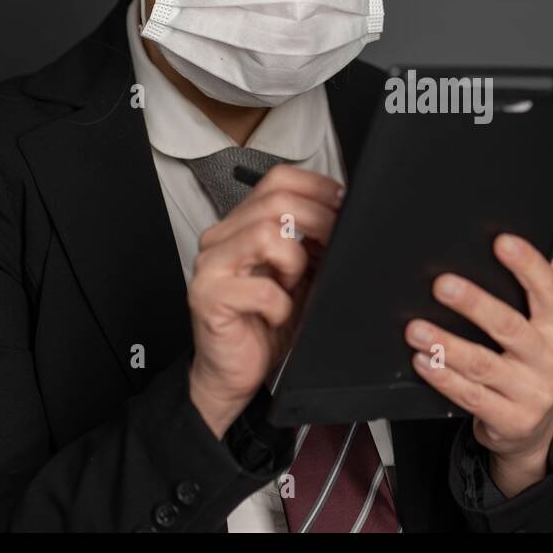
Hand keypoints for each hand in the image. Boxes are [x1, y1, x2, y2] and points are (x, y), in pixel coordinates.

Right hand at [186, 165, 342, 438]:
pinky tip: (277, 314)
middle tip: (335, 245)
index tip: (344, 205)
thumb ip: (312, 242)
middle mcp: (221, 238)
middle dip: (319, 220)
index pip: (278, 179)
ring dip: (295, 262)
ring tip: (292, 285)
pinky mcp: (208, 296)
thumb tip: (344, 215)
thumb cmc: (266, 322)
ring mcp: (210, 265)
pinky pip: (260, 288)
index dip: (318, 187)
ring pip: (266, 234)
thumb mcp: (299, 274)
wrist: (235, 373)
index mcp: (242, 224)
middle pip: (277, 201)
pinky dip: (280, 303)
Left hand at [405, 233, 552, 496]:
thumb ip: (531, 292)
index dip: (527, 264)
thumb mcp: (541, 330)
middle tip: (442, 285)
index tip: (502, 242)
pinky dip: (443, 377)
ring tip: (417, 328)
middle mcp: (550, 359)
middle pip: (509, 326)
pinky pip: (470, 396)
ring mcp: (531, 392)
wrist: (534, 427)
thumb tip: (517, 239)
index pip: (548, 290)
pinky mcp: (510, 419)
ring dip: (446, 344)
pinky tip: (424, 360)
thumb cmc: (530, 366)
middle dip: (474, 303)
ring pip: (483, 364)